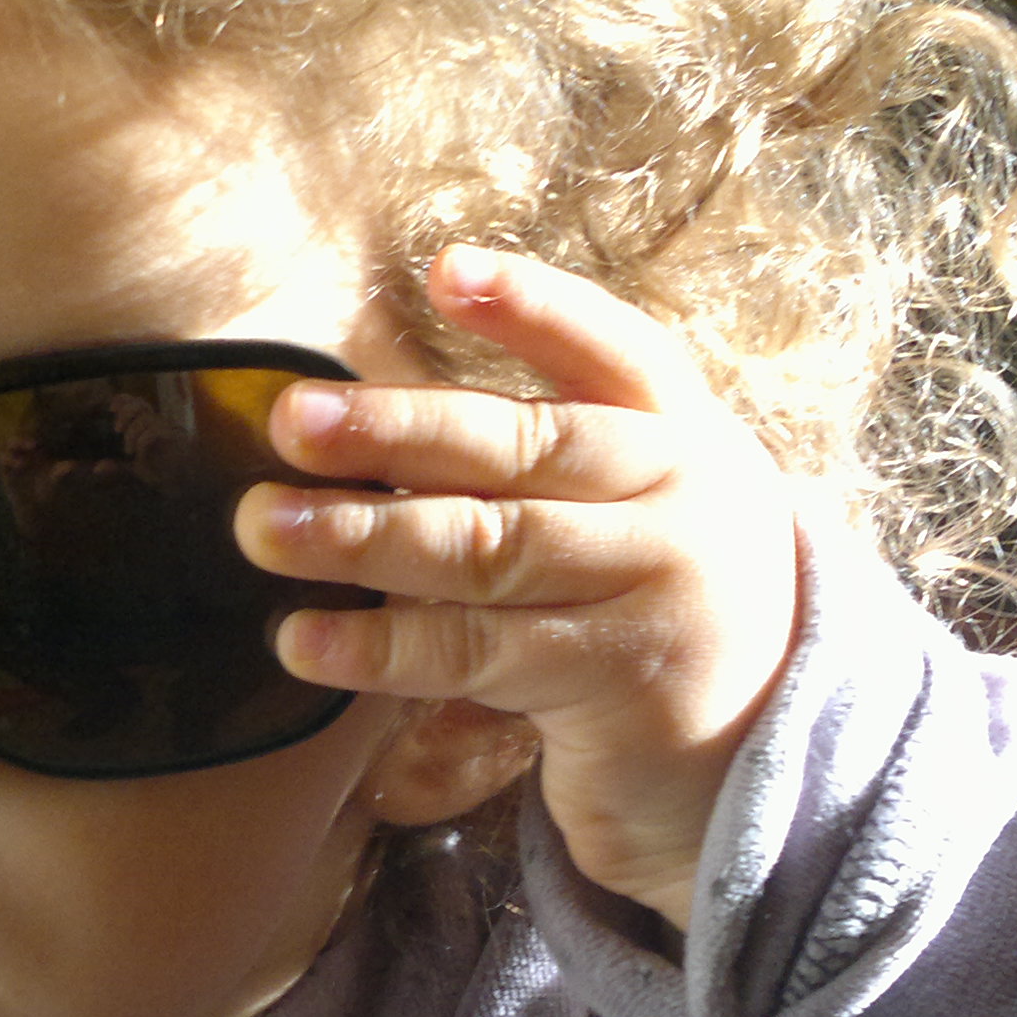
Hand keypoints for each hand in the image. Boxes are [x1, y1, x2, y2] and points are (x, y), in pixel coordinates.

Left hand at [240, 247, 800, 929]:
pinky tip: (304, 640)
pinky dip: (380, 647)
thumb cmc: (646, 594)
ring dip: (365, 537)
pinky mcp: (613, 681)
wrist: (751, 745)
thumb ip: (541, 452)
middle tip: (291, 420)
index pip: (610, 348)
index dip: (532, 306)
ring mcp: (653, 591)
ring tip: (265, 527)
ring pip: (491, 550)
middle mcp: (679, 498)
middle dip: (399, 430)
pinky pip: (476, 654)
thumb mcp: (636, 498)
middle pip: (528, 448)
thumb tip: (358, 423)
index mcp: (680, 430)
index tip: (445, 271)